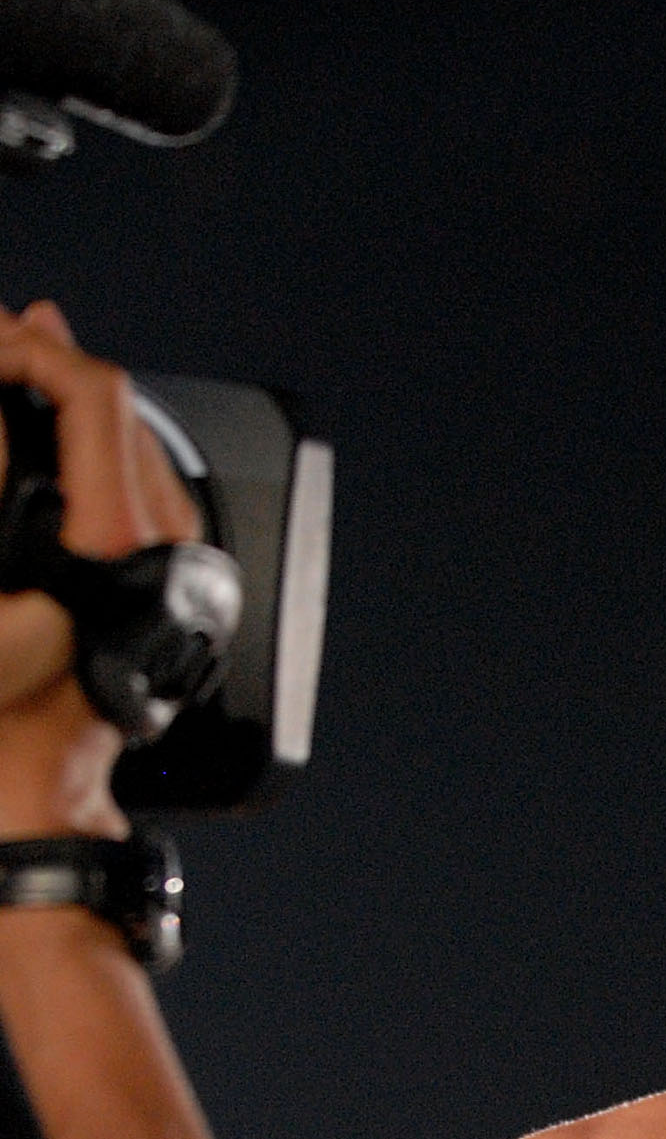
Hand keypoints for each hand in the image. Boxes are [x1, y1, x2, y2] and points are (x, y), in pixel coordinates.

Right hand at [0, 298, 198, 829]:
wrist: (39, 790)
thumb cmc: (0, 710)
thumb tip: (2, 393)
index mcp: (117, 537)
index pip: (96, 394)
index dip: (33, 348)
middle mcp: (164, 545)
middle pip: (119, 409)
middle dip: (48, 362)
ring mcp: (176, 566)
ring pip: (134, 443)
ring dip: (70, 399)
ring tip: (13, 365)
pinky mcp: (169, 589)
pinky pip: (140, 489)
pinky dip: (94, 447)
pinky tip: (53, 435)